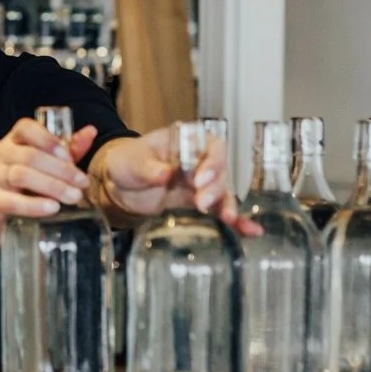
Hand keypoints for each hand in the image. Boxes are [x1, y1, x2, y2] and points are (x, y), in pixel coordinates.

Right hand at [0, 117, 96, 243]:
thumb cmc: (27, 181)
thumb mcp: (48, 162)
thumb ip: (68, 148)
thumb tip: (91, 131)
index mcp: (14, 139)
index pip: (25, 128)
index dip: (48, 140)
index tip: (69, 156)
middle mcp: (0, 153)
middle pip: (29, 156)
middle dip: (61, 170)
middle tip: (82, 183)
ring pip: (21, 176)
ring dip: (52, 186)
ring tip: (74, 197)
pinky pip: (11, 202)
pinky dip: (34, 205)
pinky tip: (52, 208)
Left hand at [92, 129, 260, 234]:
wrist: (120, 185)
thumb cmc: (127, 162)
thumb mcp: (133, 162)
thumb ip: (149, 168)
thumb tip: (166, 174)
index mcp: (187, 141)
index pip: (211, 146)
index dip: (211, 162)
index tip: (200, 179)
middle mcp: (200, 159)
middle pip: (220, 171)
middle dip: (214, 187)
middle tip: (200, 202)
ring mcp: (202, 181)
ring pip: (223, 191)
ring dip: (226, 204)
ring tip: (226, 218)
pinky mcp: (200, 201)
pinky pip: (221, 209)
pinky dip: (236, 220)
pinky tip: (250, 230)